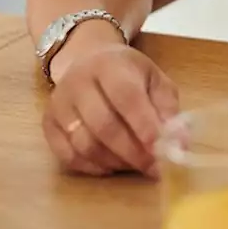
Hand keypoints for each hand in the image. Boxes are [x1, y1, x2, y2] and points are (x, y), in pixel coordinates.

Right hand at [42, 44, 178, 176]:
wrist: (86, 60)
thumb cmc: (127, 73)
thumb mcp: (154, 79)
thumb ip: (168, 109)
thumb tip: (179, 143)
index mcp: (110, 65)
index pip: (126, 98)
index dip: (145, 127)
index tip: (163, 151)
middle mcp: (78, 82)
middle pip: (103, 125)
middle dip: (132, 152)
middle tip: (153, 168)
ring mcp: (59, 104)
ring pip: (84, 143)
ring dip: (114, 161)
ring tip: (135, 165)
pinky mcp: (47, 123)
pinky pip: (66, 155)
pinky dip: (92, 167)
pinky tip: (111, 166)